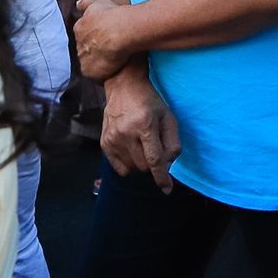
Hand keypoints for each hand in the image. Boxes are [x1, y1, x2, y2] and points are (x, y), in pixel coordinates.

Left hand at [74, 0, 135, 79]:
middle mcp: (78, 43)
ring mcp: (82, 58)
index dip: (94, 35)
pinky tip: (113, 69)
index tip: (104, 36)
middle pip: (85, 48)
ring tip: (114, 60)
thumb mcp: (98, 2)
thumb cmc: (112, 15)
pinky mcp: (89, 71)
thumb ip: (86, 2)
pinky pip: (95, 74)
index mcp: (80, 28)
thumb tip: (77, 4)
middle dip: (94, 49)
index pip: (84, 33)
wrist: (120, 32)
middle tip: (110, 48)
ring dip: (98, 61)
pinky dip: (102, 72)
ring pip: (90, 61)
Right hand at [100, 68, 179, 192]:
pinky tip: (131, 149)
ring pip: (132, 169)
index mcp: (145, 125)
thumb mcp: (169, 118)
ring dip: (141, 164)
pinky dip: (129, 164)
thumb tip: (168, 166)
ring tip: (142, 145)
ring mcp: (112, 138)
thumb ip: (173, 143)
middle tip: (154, 147)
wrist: (124, 87)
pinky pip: (119, 168)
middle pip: (144, 166)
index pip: (154, 160)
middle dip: (153, 163)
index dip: (161, 177)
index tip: (167, 189)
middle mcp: (126, 133)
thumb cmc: (150, 102)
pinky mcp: (104, 143)